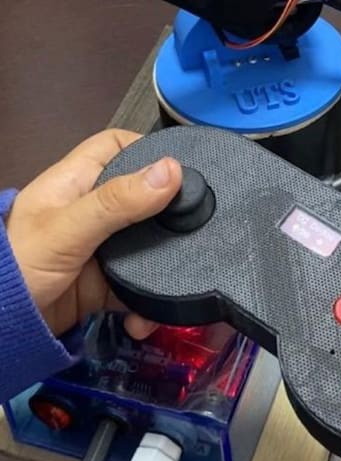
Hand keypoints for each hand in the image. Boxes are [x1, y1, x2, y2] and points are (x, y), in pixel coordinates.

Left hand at [6, 130, 182, 337]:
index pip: (117, 146)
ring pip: (149, 242)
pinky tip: (150, 314)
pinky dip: (149, 300)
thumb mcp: (68, 229)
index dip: (148, 149)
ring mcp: (101, 247)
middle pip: (144, 195)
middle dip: (171, 211)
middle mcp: (92, 210)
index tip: (183, 169)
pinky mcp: (106, 282)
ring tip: (182, 276)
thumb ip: (118, 202)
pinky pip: (141, 284)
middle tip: (201, 223)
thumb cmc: (20, 264)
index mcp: (76, 182)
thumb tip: (172, 169)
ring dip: (166, 263)